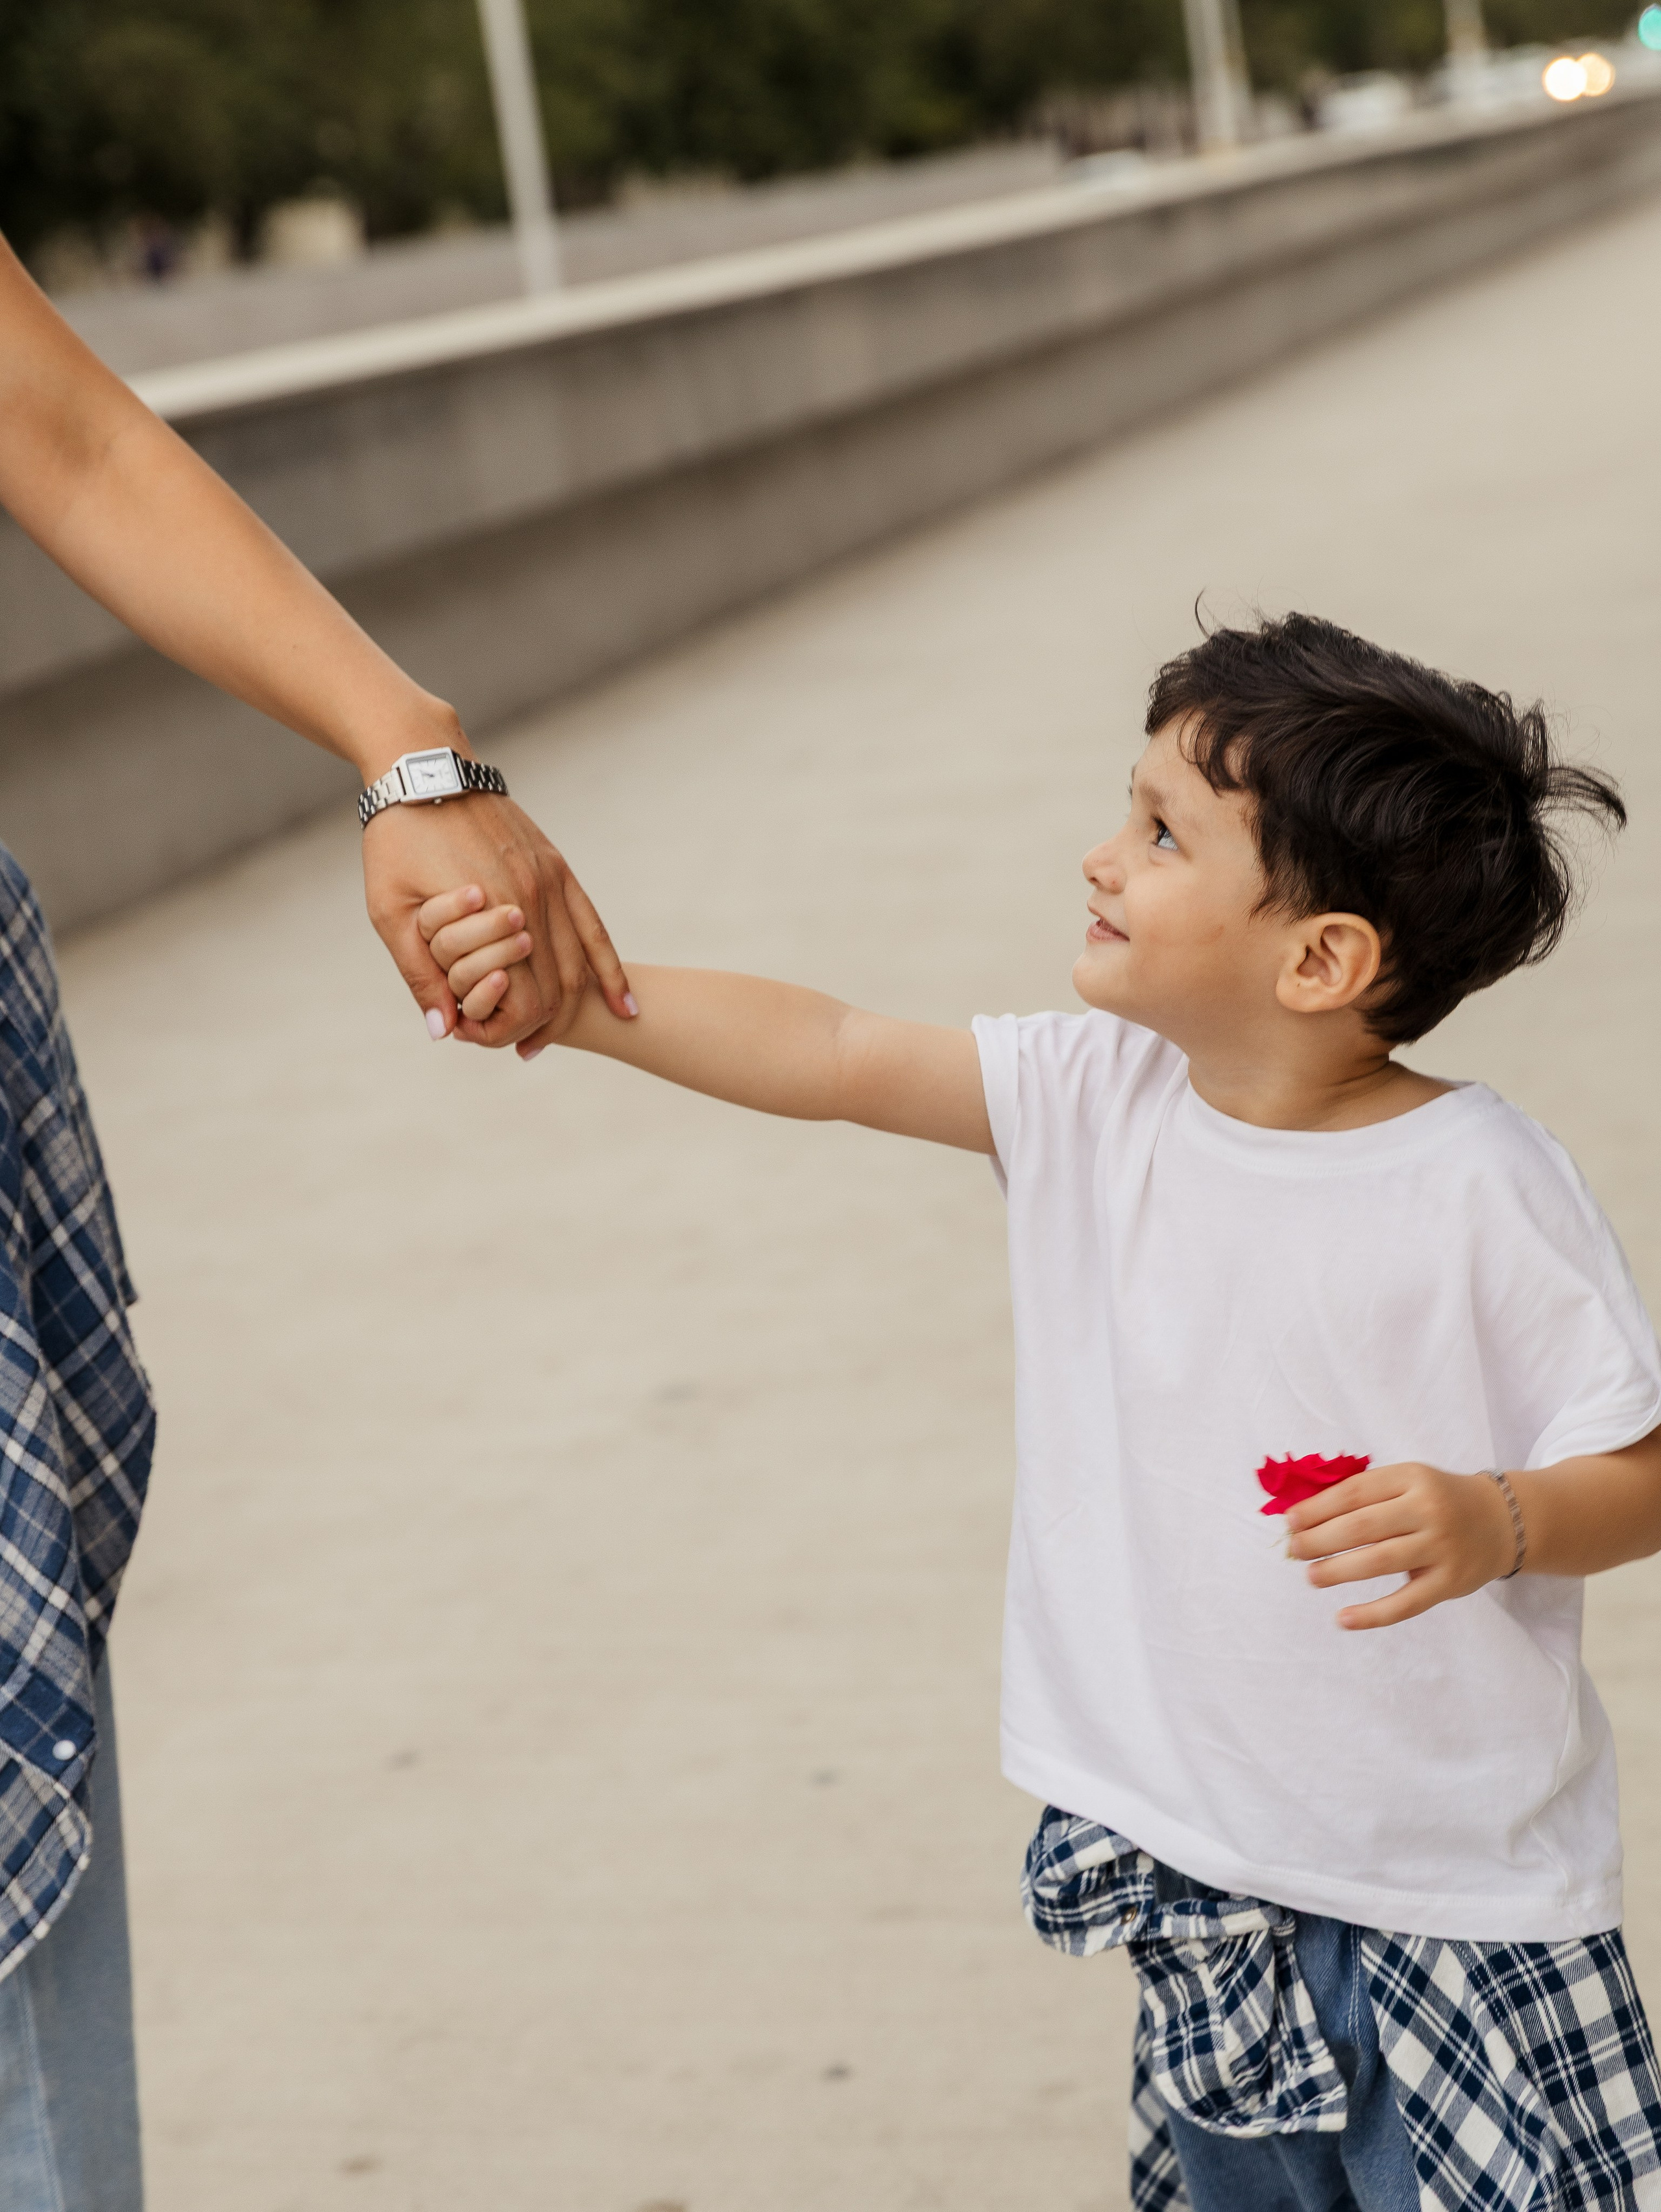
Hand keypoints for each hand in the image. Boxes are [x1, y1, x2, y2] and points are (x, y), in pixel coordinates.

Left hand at [363, 790, 630, 1046]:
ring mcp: (551, 880)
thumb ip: (418, 973)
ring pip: (580, 961)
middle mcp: (533, 898)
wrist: (424, 768)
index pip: (520, 996)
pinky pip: (594, 926)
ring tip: (557, 1037)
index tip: (487, 1042)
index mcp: (492, 913)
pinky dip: (609, 968)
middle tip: (523, 1049)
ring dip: (577, 1007)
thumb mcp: (389, 910)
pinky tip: (621, 1001)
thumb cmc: (397, 839)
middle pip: (556, 985)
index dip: (507, 1030)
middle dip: (541, 1024)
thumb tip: (445, 1032)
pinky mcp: (556, 867)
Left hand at [1284, 1461, 1516, 1629]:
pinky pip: (1406, 1603)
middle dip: (1319, 1539)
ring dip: (1337, 1571)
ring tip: (1311, 1576)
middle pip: (1362, 1526)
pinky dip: (1373, 1614)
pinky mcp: (1449, 1583)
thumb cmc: (1438, 1499)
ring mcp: (1441, 1548)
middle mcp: (1427, 1510)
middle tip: (1294, 1550)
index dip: (1317, 1508)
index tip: (1290, 1521)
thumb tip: (1305, 1514)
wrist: (1502, 1520)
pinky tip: (1343, 1618)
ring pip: (1379, 1561)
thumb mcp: (1408, 1481)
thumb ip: (1366, 1493)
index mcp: (1411, 1478)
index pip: (1354, 1493)